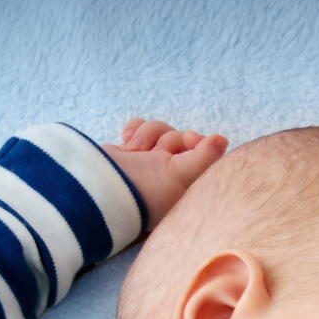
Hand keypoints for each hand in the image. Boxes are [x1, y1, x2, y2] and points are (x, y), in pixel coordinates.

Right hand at [101, 117, 228, 231]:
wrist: (96, 187)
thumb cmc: (142, 189)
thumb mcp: (180, 175)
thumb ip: (206, 157)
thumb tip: (222, 140)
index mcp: (189, 188)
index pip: (208, 155)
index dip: (201, 142)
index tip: (191, 140)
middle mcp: (172, 177)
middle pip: (185, 139)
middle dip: (170, 140)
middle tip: (158, 154)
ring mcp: (150, 165)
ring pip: (163, 131)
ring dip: (150, 134)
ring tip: (137, 151)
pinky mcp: (131, 154)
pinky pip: (142, 129)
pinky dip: (135, 130)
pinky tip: (126, 142)